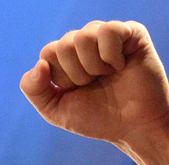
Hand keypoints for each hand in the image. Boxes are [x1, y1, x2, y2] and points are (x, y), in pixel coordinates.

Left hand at [19, 20, 168, 145]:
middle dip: (77, 75)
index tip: (78, 90)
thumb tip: (40, 64)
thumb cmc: (98, 119)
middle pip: (64, 45)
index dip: (62, 77)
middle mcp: (86, 42)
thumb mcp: (56, 110)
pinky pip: (109, 31)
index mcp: (67, 56)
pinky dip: (112, 55)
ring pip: (84, 37)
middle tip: (95, 84)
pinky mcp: (132, 32)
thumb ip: (34, 89)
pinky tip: (122, 66)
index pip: (48, 52)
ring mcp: (108, 35)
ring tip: (109, 76)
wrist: (135, 128)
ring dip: (94, 67)